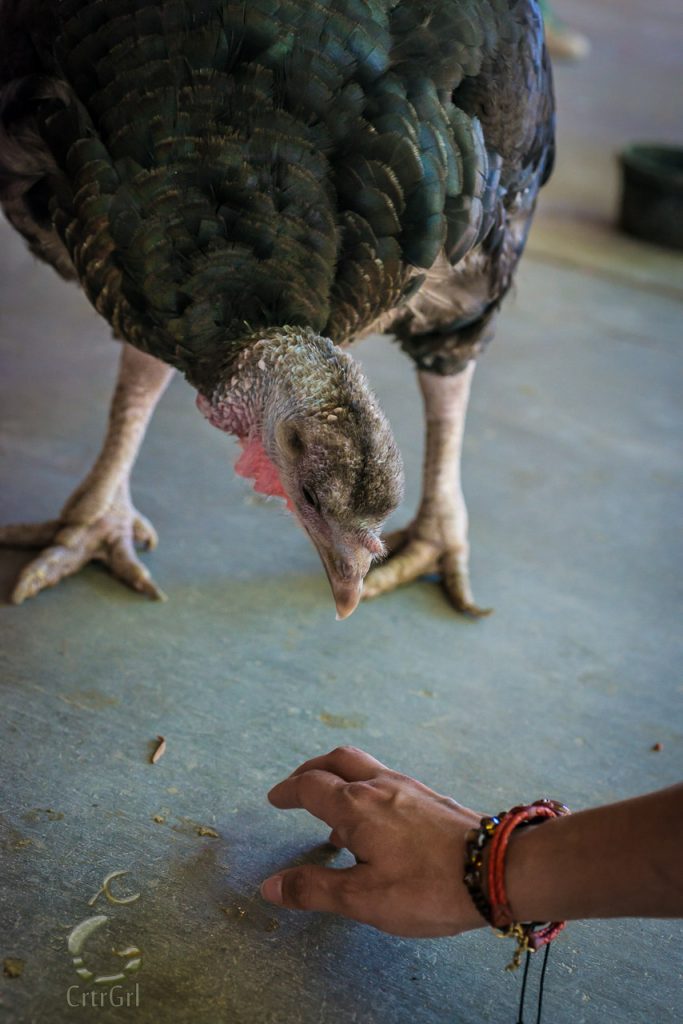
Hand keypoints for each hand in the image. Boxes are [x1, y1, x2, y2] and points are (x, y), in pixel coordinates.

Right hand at [260, 746, 486, 936]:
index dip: (288, 791)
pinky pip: (387, 782)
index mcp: (356, 807)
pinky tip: (376, 826)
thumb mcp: (364, 899)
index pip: (310, 786)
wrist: (498, 869)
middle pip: (337, 761)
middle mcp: (380, 786)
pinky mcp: (430, 798)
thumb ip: (315, 889)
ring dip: (340, 780)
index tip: (274, 800)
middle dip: (312, 771)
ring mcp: (409, 788)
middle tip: (296, 788)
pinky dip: (366, 791)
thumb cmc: (427, 888)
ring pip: (364, 768)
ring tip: (333, 817)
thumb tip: (270, 885)